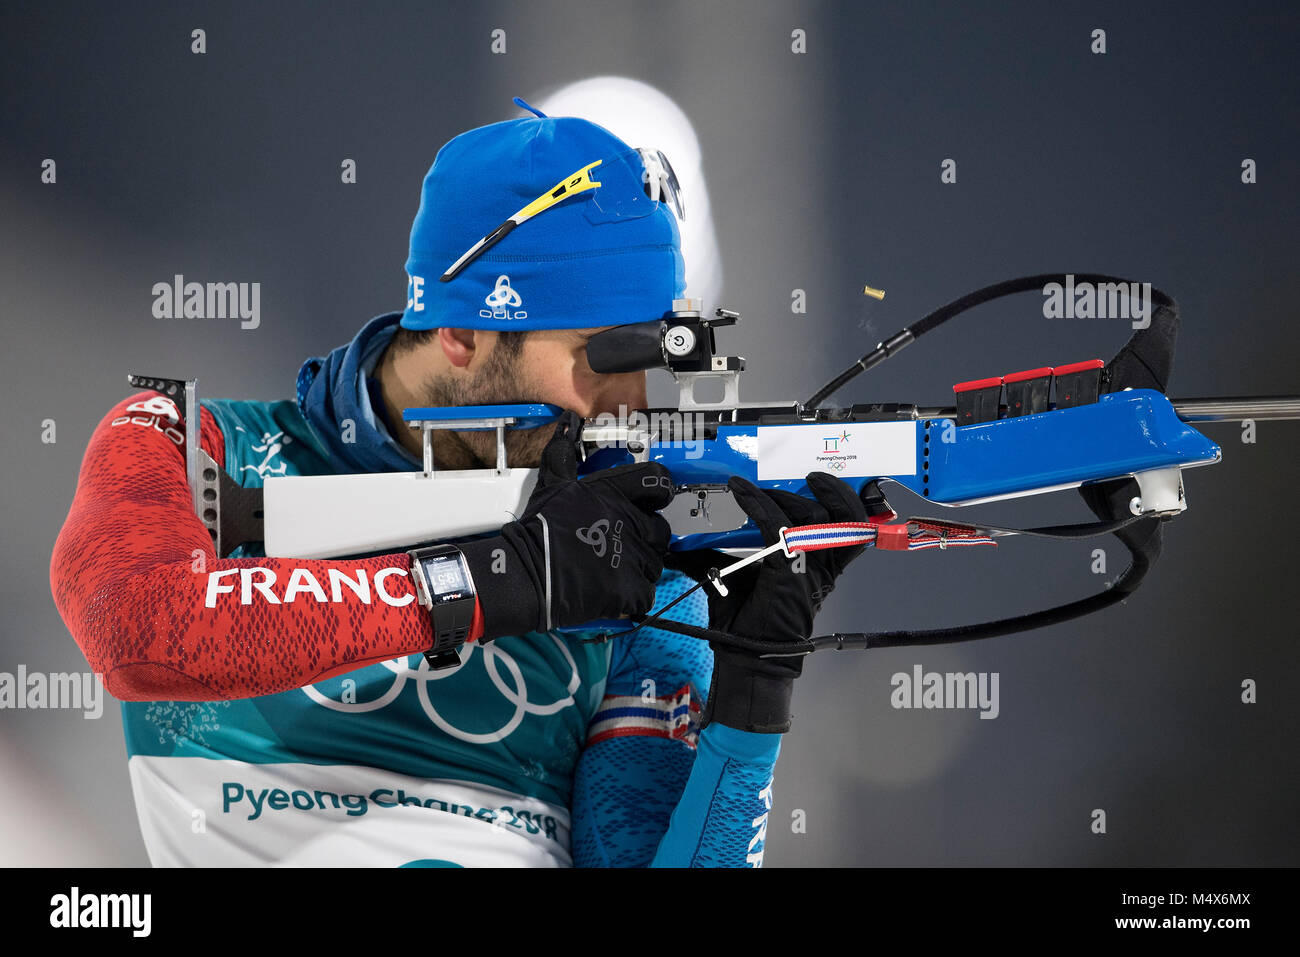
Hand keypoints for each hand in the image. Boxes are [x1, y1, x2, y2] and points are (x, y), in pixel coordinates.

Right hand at [460, 410, 673, 637]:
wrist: (528, 573)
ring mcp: (634, 557)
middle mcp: (631, 522)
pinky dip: (634, 595)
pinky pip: (646, 592)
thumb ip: (564, 456)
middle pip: (661, 528)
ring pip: (656, 562)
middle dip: (647, 536)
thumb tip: (566, 424)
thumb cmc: (539, 529)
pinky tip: (614, 591)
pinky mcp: (631, 589)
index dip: (660, 490)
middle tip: (624, 543)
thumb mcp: (552, 485)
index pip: (658, 482)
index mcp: (615, 494)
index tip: (654, 500)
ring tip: (615, 569)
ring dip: (641, 566)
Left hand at [669, 471, 867, 732]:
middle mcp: (823, 567)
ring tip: (768, 486)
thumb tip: (682, 540)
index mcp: (820, 566)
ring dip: (790, 496)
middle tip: (784, 484)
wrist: (743, 657)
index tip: (812, 478)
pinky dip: (759, 506)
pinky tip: (742, 493)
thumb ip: (721, 552)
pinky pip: (779, 529)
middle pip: (839, 516)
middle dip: (813, 493)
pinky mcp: (790, 575)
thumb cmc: (744, 622)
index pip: (850, 525)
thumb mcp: (736, 576)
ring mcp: (811, 571)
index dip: (838, 496)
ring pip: (821, 519)